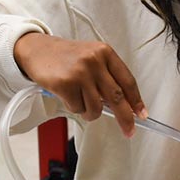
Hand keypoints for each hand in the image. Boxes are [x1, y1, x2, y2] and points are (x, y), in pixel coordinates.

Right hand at [12, 32, 145, 135]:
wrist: (37, 49)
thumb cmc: (66, 57)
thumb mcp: (91, 58)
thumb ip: (107, 77)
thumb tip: (123, 106)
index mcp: (105, 53)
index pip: (127, 81)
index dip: (136, 100)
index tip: (141, 114)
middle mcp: (94, 61)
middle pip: (117, 98)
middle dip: (125, 118)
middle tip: (129, 130)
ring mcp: (80, 72)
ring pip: (95, 108)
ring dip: (89, 111)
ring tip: (79, 99)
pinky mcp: (65, 84)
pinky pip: (77, 109)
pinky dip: (73, 107)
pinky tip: (66, 94)